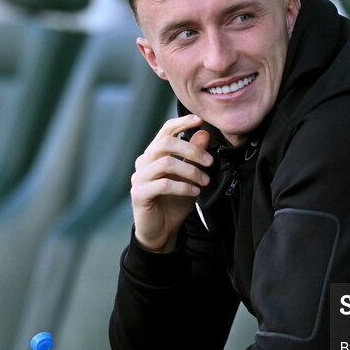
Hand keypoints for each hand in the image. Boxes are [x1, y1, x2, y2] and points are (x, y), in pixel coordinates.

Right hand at [130, 114, 213, 251]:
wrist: (162, 230)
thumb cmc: (174, 201)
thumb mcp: (189, 176)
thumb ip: (194, 155)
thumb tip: (203, 133)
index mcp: (155, 154)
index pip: (166, 130)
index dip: (182, 122)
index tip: (200, 120)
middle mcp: (144, 162)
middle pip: (166, 143)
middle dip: (192, 150)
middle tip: (210, 162)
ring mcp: (139, 177)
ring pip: (166, 163)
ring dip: (191, 171)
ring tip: (204, 181)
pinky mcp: (139, 193)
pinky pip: (163, 184)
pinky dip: (183, 187)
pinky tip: (195, 192)